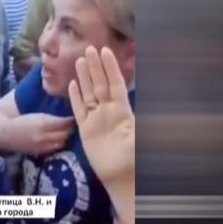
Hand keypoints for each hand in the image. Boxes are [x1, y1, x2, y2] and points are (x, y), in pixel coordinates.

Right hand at [9, 113, 74, 155]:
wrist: (5, 134)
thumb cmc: (21, 122)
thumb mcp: (37, 116)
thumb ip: (52, 118)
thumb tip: (68, 119)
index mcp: (44, 123)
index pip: (65, 123)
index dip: (72, 120)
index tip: (75, 116)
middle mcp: (44, 136)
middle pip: (66, 134)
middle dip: (71, 129)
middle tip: (74, 125)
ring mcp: (41, 146)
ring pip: (62, 142)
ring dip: (66, 138)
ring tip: (67, 133)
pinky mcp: (39, 152)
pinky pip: (54, 149)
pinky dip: (59, 144)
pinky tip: (59, 140)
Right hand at [69, 45, 134, 187]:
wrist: (120, 174)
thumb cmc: (132, 156)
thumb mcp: (139, 137)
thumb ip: (141, 122)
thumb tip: (150, 107)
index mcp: (122, 110)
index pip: (115, 84)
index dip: (111, 68)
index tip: (106, 51)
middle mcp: (108, 111)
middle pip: (100, 84)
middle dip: (95, 67)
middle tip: (89, 49)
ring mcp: (96, 119)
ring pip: (88, 93)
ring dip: (84, 77)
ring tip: (79, 61)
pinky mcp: (85, 129)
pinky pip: (78, 110)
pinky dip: (75, 97)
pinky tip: (72, 85)